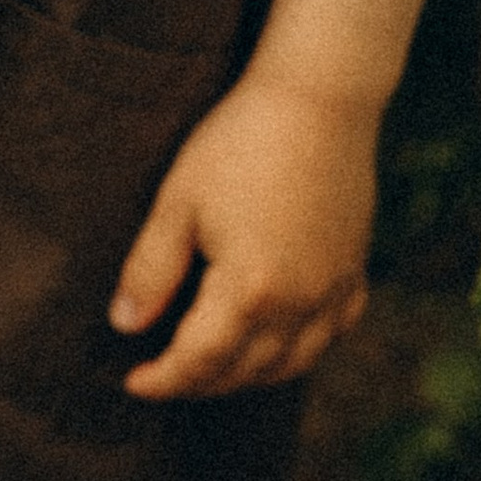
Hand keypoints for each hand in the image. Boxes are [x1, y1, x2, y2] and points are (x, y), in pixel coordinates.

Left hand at [109, 72, 378, 397]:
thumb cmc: (240, 141)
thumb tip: (126, 326)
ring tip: (212, 368)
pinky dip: (300, 349)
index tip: (132, 381)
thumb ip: (150, 272)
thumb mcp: (178, 203)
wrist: (319, 97)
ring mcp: (332, 289)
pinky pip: (331, 333)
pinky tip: (278, 340)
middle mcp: (298, 303)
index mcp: (249, 290)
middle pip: (245, 370)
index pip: (198, 361)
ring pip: (293, 363)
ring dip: (248, 376)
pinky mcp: (354, 269)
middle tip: (164, 376)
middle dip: (199, 383)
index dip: (162, 380)